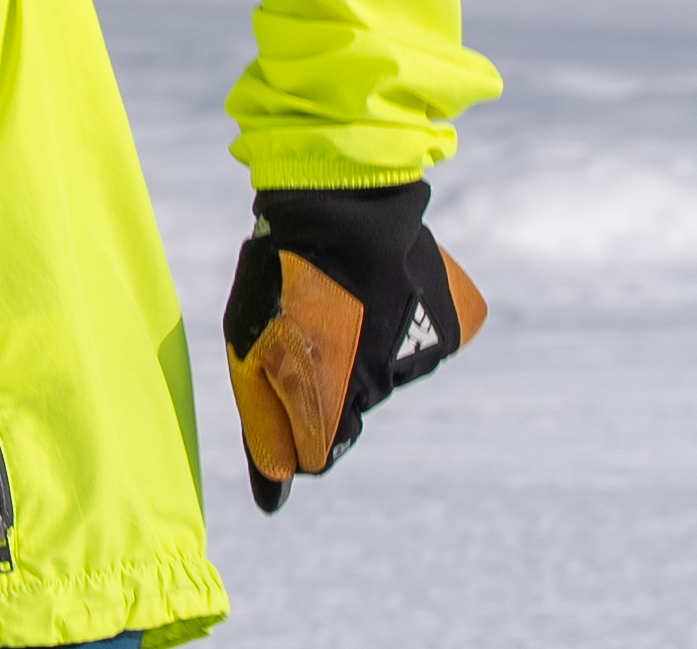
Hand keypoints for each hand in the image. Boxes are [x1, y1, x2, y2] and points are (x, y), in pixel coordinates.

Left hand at [223, 180, 486, 512]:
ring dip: (361, 352)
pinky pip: (411, 351)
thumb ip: (262, 424)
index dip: (293, 424)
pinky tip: (376, 294)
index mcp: (329, 395)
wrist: (345, 201)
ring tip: (340, 300)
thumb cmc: (280, 276)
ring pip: (382, 380)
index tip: (282, 386)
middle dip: (325, 381)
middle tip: (306, 322)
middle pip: (349, 413)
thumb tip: (274, 495)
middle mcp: (381, 385)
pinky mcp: (448, 332)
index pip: (318, 454)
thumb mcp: (248, 348)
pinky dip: (395, 332)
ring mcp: (418, 358)